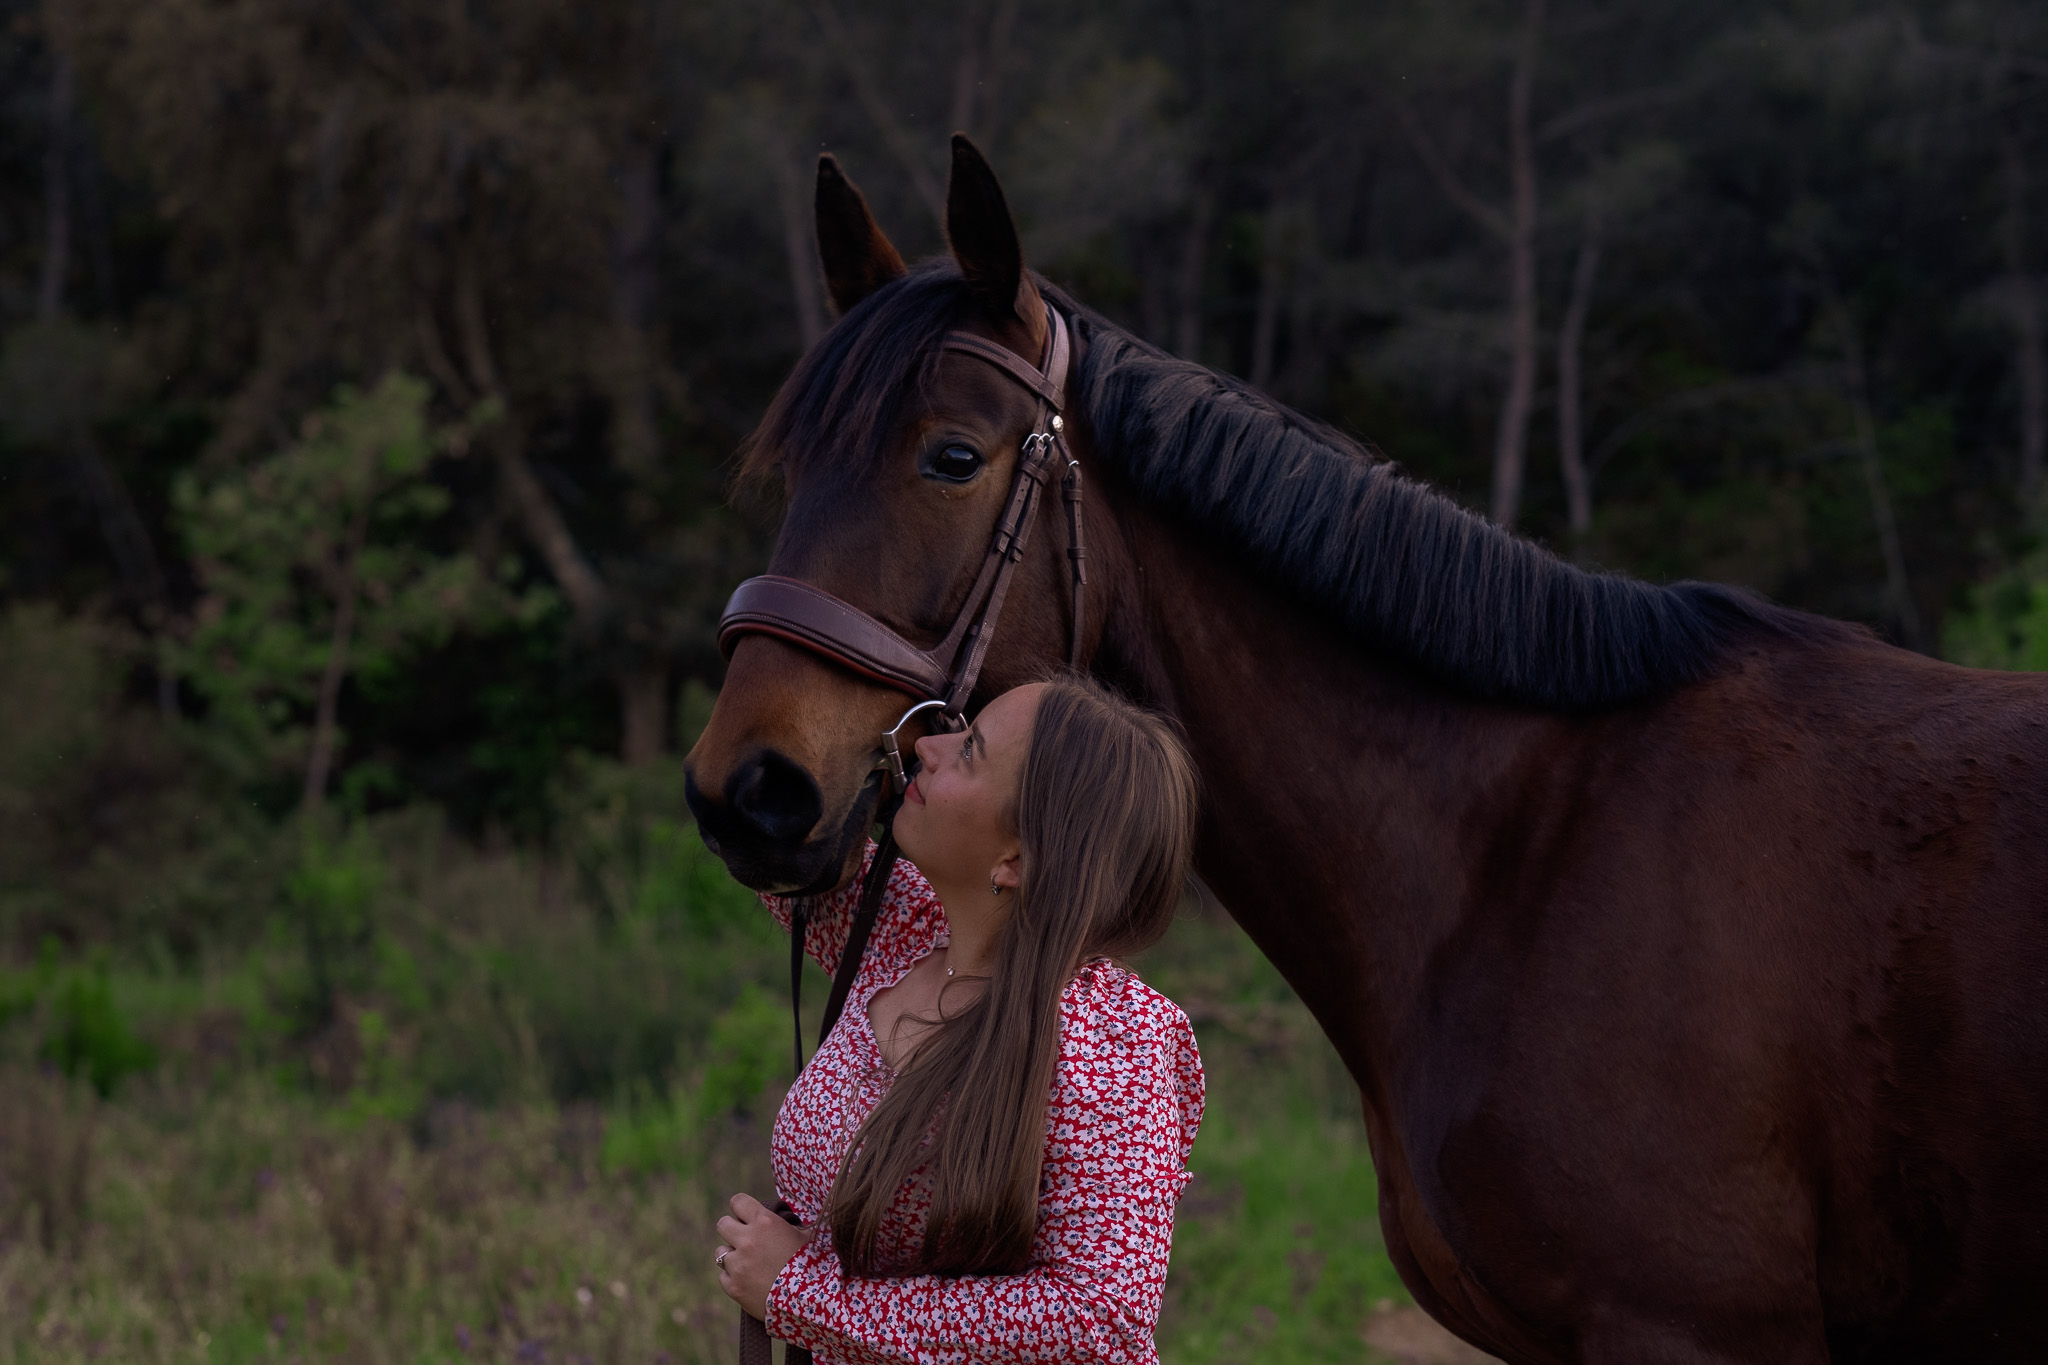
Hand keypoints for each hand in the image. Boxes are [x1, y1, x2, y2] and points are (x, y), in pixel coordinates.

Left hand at [715, 1192, 817, 1320]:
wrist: (811, 1302)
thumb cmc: (814, 1265)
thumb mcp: (807, 1236)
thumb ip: (790, 1225)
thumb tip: (788, 1220)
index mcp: (765, 1222)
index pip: (738, 1201)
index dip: (743, 1208)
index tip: (748, 1216)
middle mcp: (747, 1240)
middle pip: (722, 1224)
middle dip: (732, 1230)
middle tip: (746, 1240)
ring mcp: (738, 1265)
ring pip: (720, 1252)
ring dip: (732, 1256)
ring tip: (748, 1264)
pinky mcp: (733, 1287)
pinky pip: (723, 1276)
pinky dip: (733, 1279)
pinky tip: (749, 1282)